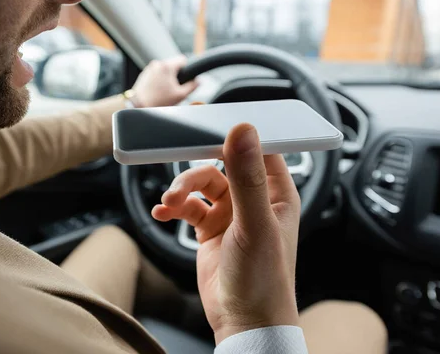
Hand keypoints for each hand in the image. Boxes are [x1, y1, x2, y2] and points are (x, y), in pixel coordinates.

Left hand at [131, 56, 198, 107]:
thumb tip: (198, 81)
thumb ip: (192, 86)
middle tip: (175, 87)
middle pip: (173, 64)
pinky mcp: (145, 73)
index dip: (187, 68)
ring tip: (165, 90)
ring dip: (168, 77)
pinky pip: (156, 73)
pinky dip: (159, 79)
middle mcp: (157, 64)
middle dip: (176, 74)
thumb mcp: (180, 95)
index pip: (183, 59)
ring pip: (165, 69)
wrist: (139, 105)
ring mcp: (149, 68)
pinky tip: (158, 90)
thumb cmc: (158, 101)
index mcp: (167, 66)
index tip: (186, 77)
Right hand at [152, 124, 301, 343]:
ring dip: (182, 188)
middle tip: (176, 141)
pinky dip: (174, 206)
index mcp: (276, 192)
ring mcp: (230, 213)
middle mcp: (253, 198)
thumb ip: (247, 178)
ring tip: (170, 201)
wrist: (243, 322)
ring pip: (201, 183)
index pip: (258, 147)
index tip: (209, 116)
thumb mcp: (255, 225)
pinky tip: (163, 211)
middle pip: (223, 161)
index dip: (235, 130)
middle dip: (198, 157)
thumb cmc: (263, 279)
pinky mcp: (210, 228)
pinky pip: (188, 206)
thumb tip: (243, 131)